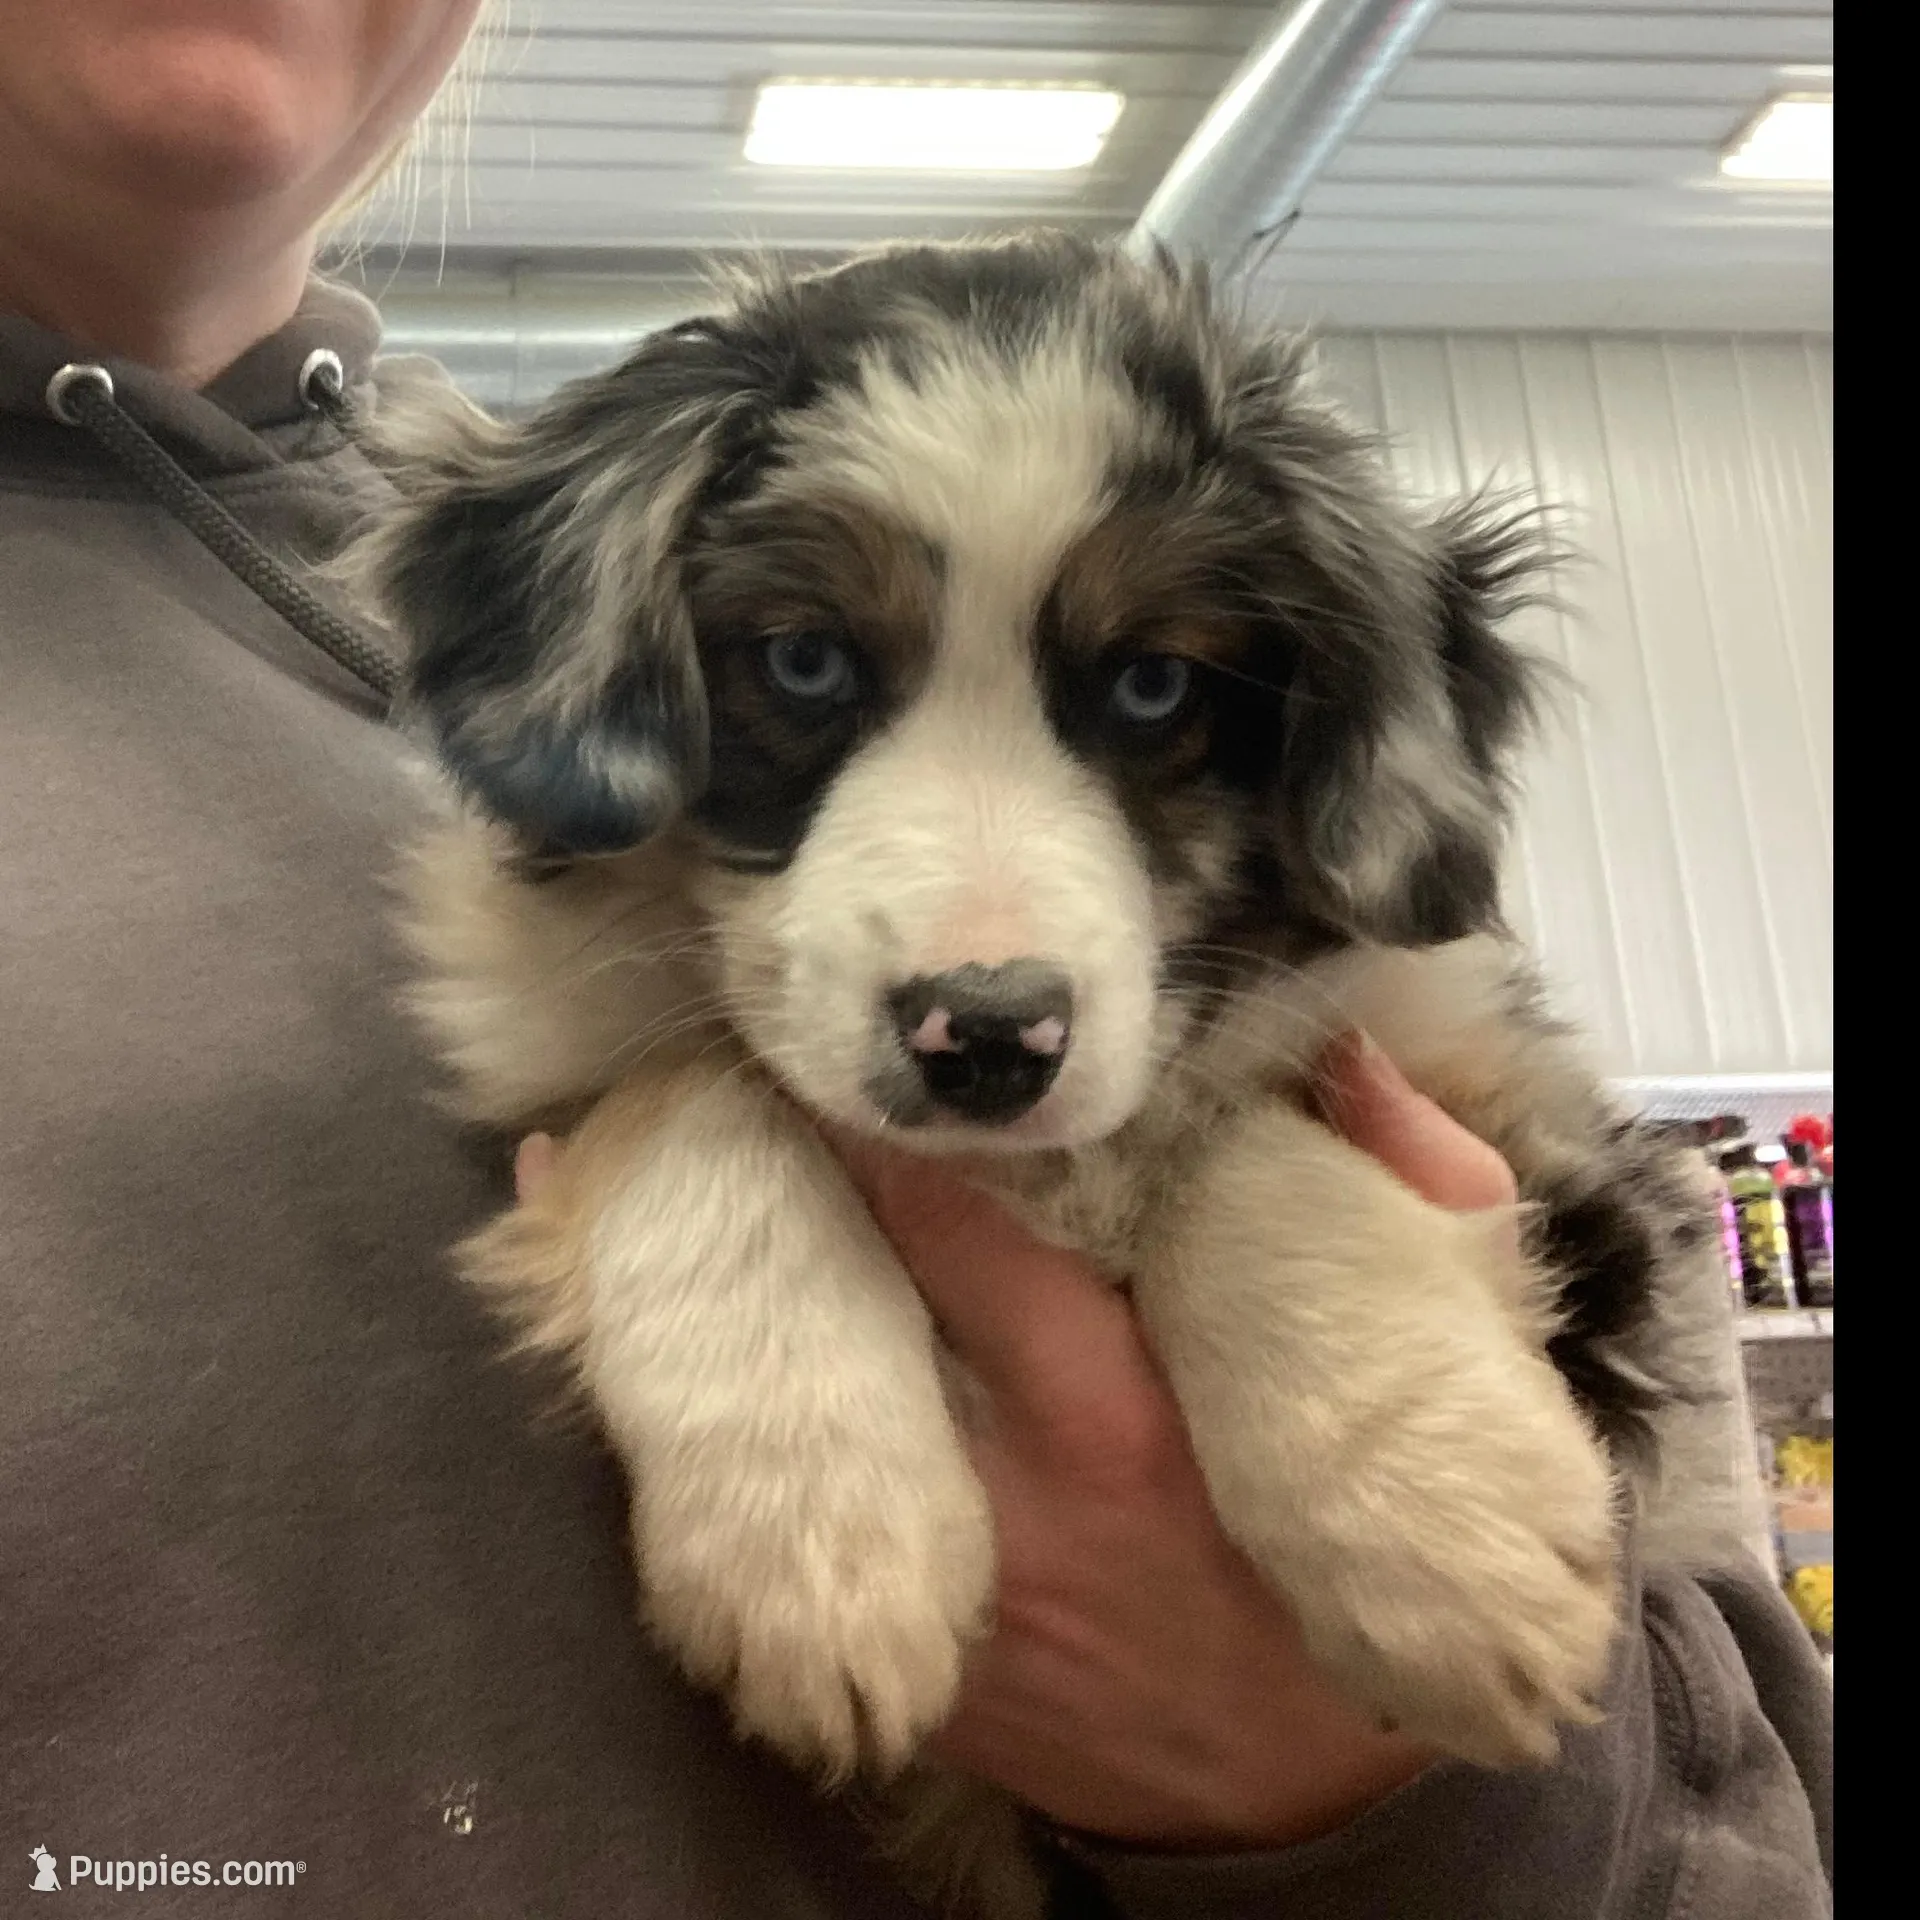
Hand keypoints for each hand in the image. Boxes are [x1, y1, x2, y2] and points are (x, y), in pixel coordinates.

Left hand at [514, 1035, 1517, 1850]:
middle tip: (650, 1073)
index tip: (813, 1035)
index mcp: (1116, 1399)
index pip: (963, 1228)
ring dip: (663, 1298)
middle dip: (742, 1187)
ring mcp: (918, 1578)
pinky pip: (744, 1532)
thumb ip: (1415, 1202)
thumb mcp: (1430, 1379)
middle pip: (826, 1306)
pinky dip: (671, 1430)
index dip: (878, 1128)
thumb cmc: (1334, 1562)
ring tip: (558, 1175)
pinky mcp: (881, 1651)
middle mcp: (989, 1484)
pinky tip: (596, 1337)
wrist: (1285, 1808)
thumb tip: (1340, 1056)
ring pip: (755, 1417)